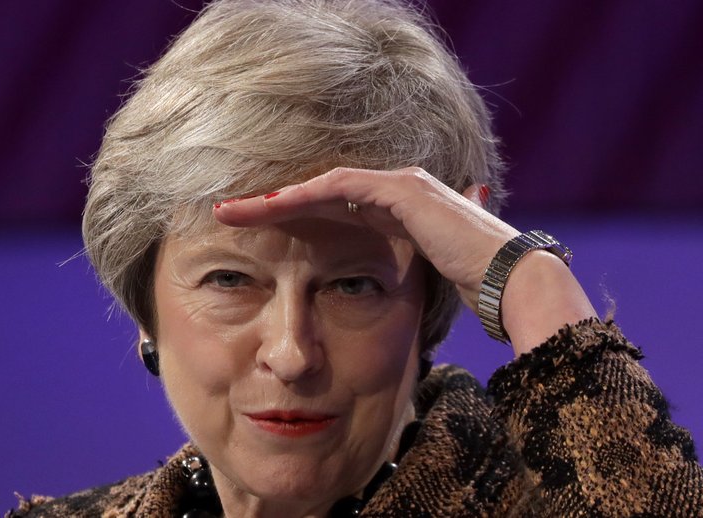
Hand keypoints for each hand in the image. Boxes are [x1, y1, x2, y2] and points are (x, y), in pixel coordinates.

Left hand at [213, 166, 595, 354]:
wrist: (512, 281)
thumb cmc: (470, 286)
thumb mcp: (420, 277)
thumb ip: (398, 270)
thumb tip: (380, 286)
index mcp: (395, 210)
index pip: (330, 206)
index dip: (289, 217)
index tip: (252, 232)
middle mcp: (395, 189)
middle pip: (317, 191)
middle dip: (269, 204)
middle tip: (225, 213)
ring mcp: (399, 185)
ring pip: (320, 184)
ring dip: (274, 198)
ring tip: (232, 210)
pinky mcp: (401, 191)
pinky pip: (339, 187)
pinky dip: (301, 196)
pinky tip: (269, 207)